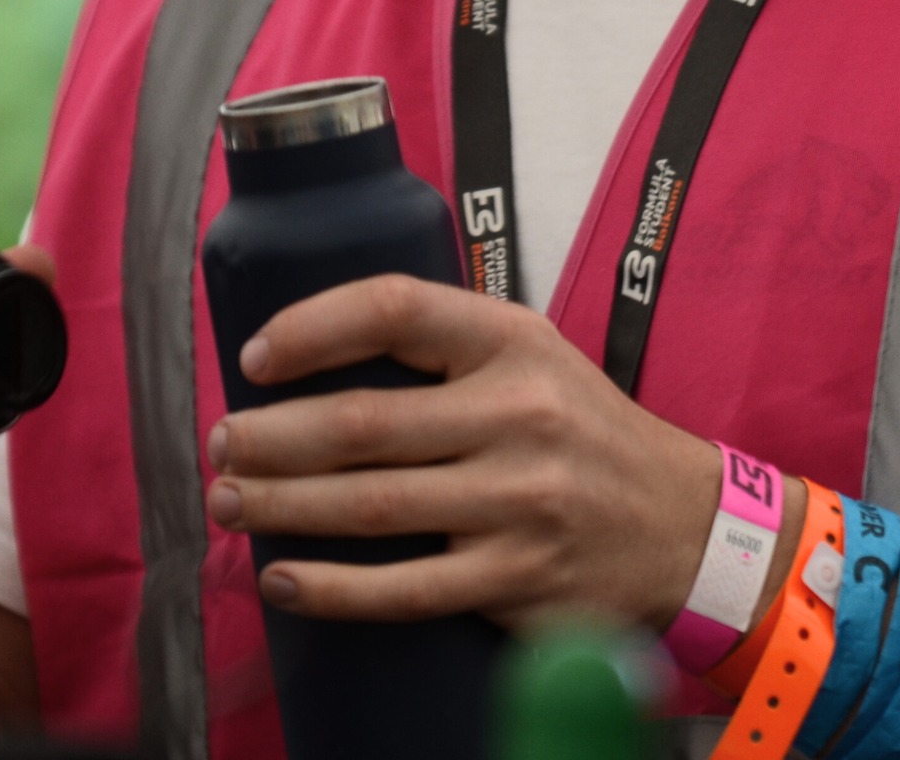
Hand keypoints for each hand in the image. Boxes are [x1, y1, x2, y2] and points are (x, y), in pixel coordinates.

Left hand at [204, 276, 727, 632]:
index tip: (255, 357)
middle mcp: (518, 414)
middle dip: (271, 437)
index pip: (396, 308)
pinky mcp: (516, 579)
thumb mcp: (530, 355)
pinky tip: (283, 579)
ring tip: (230, 503)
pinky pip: (402, 591)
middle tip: (222, 446)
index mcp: (514, 340)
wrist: (678, 521)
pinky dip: (331, 589)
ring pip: (370, 507)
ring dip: (282, 507)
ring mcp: (518, 501)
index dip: (313, 327)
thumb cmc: (579, 429)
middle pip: (364, 422)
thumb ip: (442, 346)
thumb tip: (311, 353)